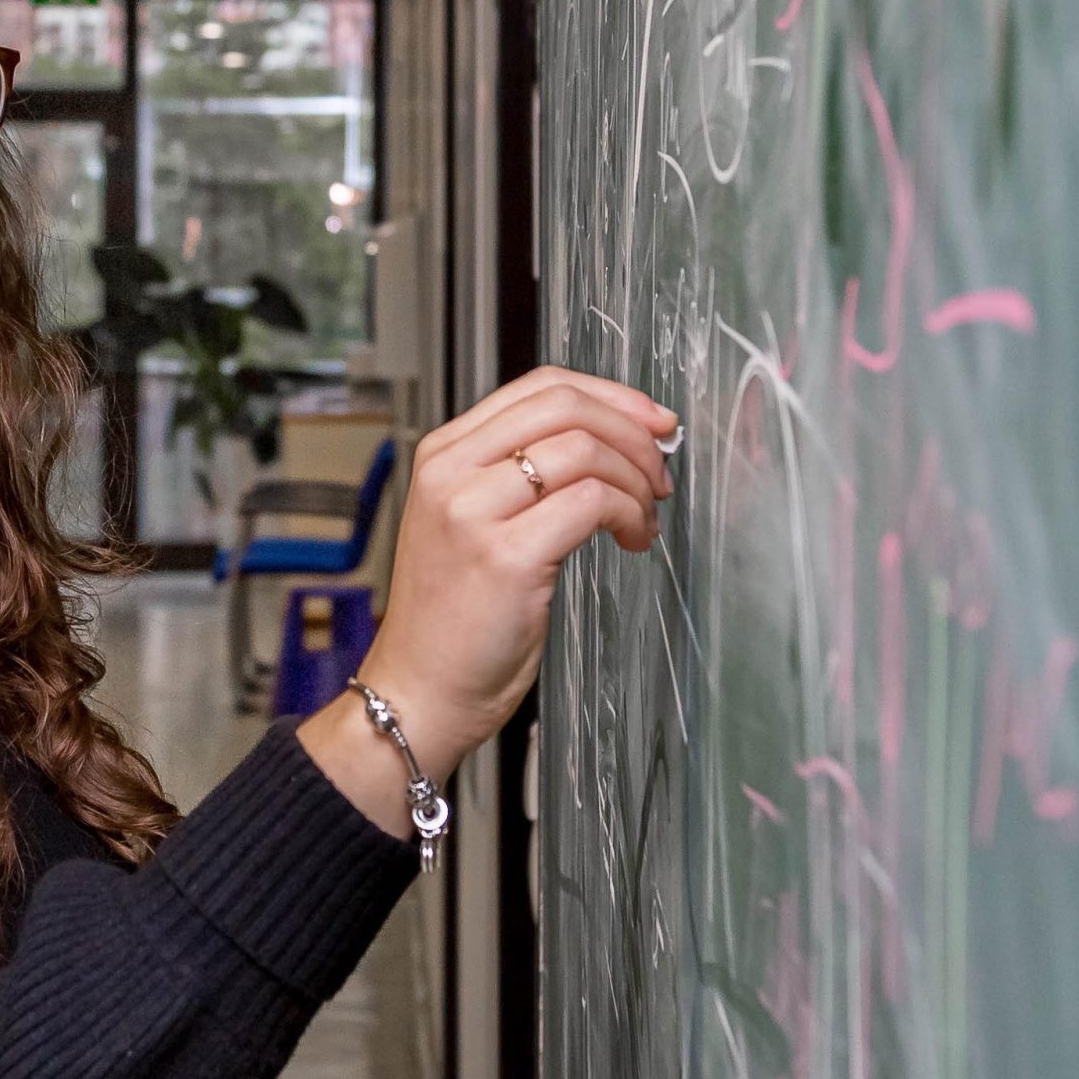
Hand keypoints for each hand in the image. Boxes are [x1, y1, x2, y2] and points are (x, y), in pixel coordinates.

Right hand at [298, 366, 677, 831]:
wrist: (419, 690)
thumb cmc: (454, 619)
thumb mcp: (472, 522)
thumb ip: (520, 474)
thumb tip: (611, 440)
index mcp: (443, 454)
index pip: (540, 387)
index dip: (611, 397)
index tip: (651, 421)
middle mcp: (451, 472)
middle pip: (566, 407)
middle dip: (633, 431)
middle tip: (659, 470)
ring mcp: (473, 512)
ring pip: (584, 450)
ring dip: (636, 480)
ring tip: (643, 517)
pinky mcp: (506, 556)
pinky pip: (591, 503)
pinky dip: (629, 515)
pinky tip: (633, 540)